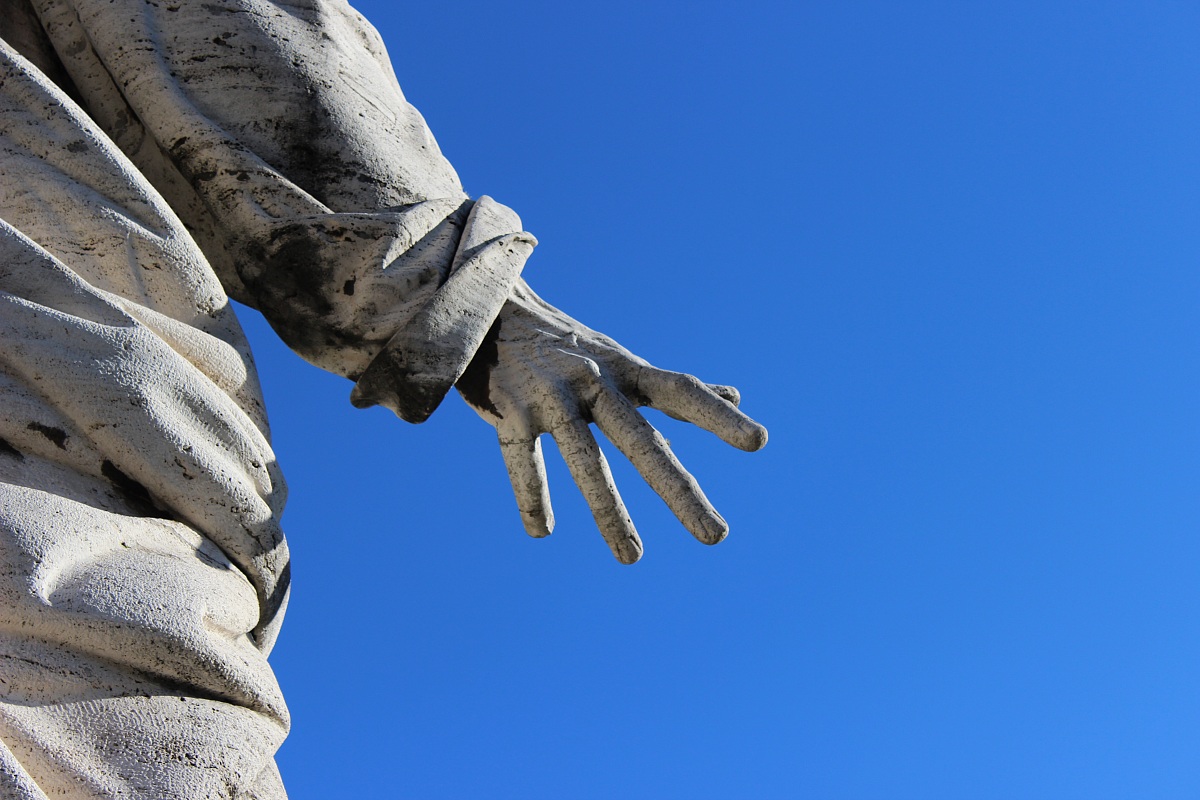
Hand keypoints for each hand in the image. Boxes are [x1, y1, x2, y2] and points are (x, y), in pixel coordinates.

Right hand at [456, 279, 766, 562]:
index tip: (757, 442)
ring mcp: (553, 396)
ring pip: (586, 460)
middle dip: (679, 491)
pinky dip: (532, 495)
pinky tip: (542, 530)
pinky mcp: (510, 410)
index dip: (717, 416)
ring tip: (633, 557)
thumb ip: (677, 389)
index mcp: (626, 372)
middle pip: (642, 442)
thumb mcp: (624, 363)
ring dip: (609, 512)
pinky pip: (523, 459)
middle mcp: (595, 383)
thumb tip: (736, 394)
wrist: (487, 312)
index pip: (681, 392)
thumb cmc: (566, 346)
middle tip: (716, 536)